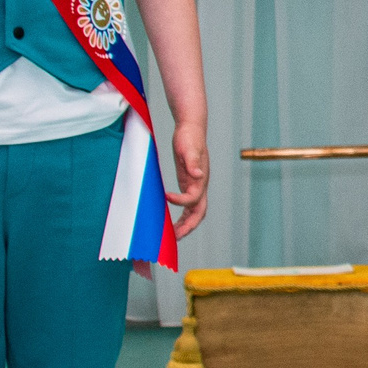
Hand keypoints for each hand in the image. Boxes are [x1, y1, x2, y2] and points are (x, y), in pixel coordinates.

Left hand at [167, 122, 209, 239]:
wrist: (191, 129)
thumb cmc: (190, 137)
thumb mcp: (189, 148)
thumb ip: (193, 162)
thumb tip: (199, 176)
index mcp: (201, 179)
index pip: (194, 199)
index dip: (181, 201)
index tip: (166, 197)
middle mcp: (200, 186)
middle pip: (199, 213)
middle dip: (188, 227)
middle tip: (174, 238)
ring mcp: (195, 186)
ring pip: (194, 212)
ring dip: (184, 225)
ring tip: (171, 236)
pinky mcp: (188, 184)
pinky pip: (187, 205)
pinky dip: (181, 215)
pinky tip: (170, 220)